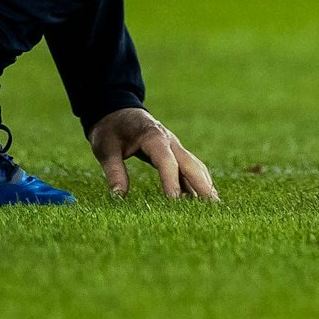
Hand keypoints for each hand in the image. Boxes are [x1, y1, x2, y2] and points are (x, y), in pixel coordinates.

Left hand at [87, 107, 218, 201]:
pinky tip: (202, 200)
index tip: (175, 202)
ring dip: (204, 185)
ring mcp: (175, 146)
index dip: (171, 181)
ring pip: (194, 166)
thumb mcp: (105, 148)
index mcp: (152, 136)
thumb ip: (114, 171)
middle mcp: (169, 141)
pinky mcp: (174, 153)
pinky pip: (189, 168)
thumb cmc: (111, 129)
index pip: (166, 161)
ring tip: (213, 208)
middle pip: (189, 164)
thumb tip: (118, 197)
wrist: (117, 110)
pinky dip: (197, 183)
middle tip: (211, 206)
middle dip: (201, 184)